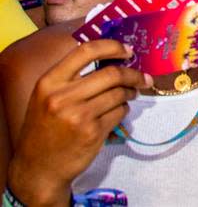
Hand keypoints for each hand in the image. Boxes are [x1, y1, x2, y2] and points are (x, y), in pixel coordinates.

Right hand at [7, 40, 151, 205]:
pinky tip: (117, 112)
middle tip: (142, 77)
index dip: (112, 47)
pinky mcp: (93, 133)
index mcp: (49, 82)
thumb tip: (112, 58)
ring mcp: (79, 116)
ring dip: (130, 92)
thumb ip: (71, 77)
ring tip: (130, 94)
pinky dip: (123, 110)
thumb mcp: (46, 96)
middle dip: (133, 74)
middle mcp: (62, 97)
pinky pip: (120, 112)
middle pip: (111, 74)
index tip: (128, 50)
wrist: (38, 168)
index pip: (86, 51)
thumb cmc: (45, 128)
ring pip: (119, 94)